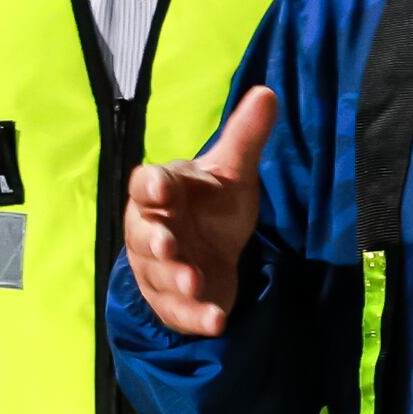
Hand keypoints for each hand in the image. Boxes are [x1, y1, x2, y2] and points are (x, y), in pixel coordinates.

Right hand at [122, 86, 273, 333]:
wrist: (211, 252)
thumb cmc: (212, 206)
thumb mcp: (232, 171)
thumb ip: (245, 136)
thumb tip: (268, 92)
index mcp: (161, 193)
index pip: (147, 185)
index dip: (151, 187)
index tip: (160, 188)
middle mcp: (151, 231)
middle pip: (144, 236)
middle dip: (155, 242)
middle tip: (168, 246)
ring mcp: (159, 271)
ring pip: (158, 277)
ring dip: (174, 281)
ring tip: (194, 282)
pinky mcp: (175, 303)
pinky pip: (179, 313)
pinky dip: (195, 317)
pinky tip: (217, 321)